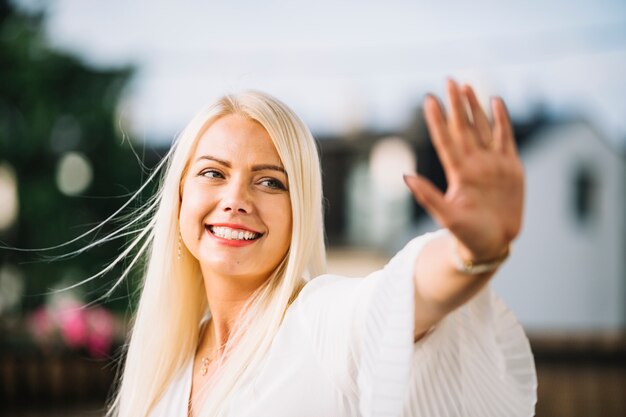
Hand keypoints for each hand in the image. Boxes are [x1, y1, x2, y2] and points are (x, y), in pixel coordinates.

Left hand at [404, 79, 524, 260]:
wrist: (492, 245)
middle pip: (463, 128)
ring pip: (482, 128)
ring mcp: (493, 164)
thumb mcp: (447, 216)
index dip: (437, 120)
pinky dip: (502, 120)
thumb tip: (406, 176)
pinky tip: (496, 101)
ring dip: (475, 107)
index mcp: (458, 174)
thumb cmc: (467, 235)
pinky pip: (506, 138)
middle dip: (456, 105)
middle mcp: (474, 164)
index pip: (445, 140)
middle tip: (449, 80)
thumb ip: (428, 196)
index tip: (428, 99)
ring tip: (467, 86)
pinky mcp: (511, 168)